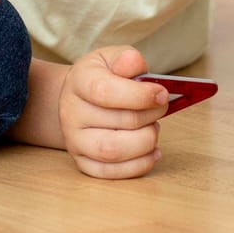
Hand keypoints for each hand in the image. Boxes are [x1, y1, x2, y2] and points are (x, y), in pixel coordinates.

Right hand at [60, 46, 167, 179]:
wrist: (77, 99)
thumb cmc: (101, 77)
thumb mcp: (111, 58)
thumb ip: (126, 59)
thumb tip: (135, 64)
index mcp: (78, 81)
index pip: (105, 91)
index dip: (139, 95)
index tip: (162, 94)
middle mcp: (71, 112)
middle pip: (118, 122)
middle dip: (150, 116)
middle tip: (161, 108)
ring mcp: (74, 140)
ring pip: (114, 152)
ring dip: (145, 142)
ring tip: (153, 129)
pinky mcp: (82, 162)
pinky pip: (111, 173)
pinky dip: (138, 166)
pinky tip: (152, 151)